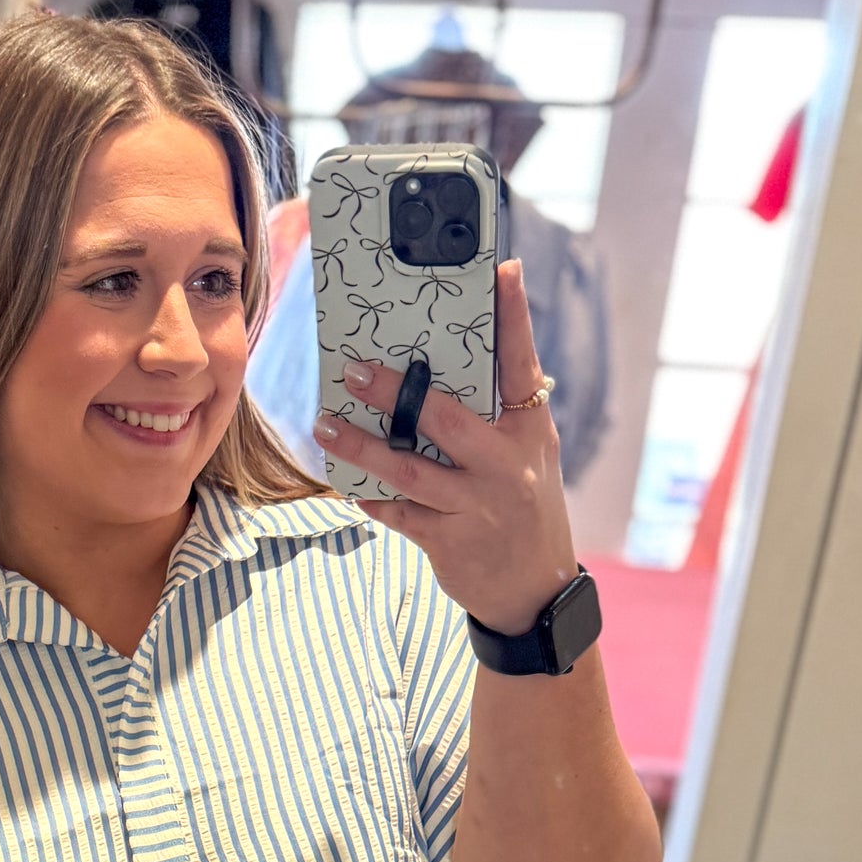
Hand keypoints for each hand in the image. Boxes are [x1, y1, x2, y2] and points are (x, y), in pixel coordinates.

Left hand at [313, 258, 577, 636]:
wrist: (534, 591)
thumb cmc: (524, 506)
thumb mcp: (529, 454)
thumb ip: (499, 412)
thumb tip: (445, 366)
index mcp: (530, 431)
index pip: (522, 366)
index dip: (514, 317)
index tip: (500, 271)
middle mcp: (505, 465)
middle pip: (445, 417)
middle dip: (396, 392)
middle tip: (354, 370)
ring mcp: (476, 505)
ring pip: (408, 469)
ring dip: (361, 446)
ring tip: (326, 424)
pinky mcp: (449, 541)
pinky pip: (399, 513)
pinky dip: (370, 497)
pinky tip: (345, 482)